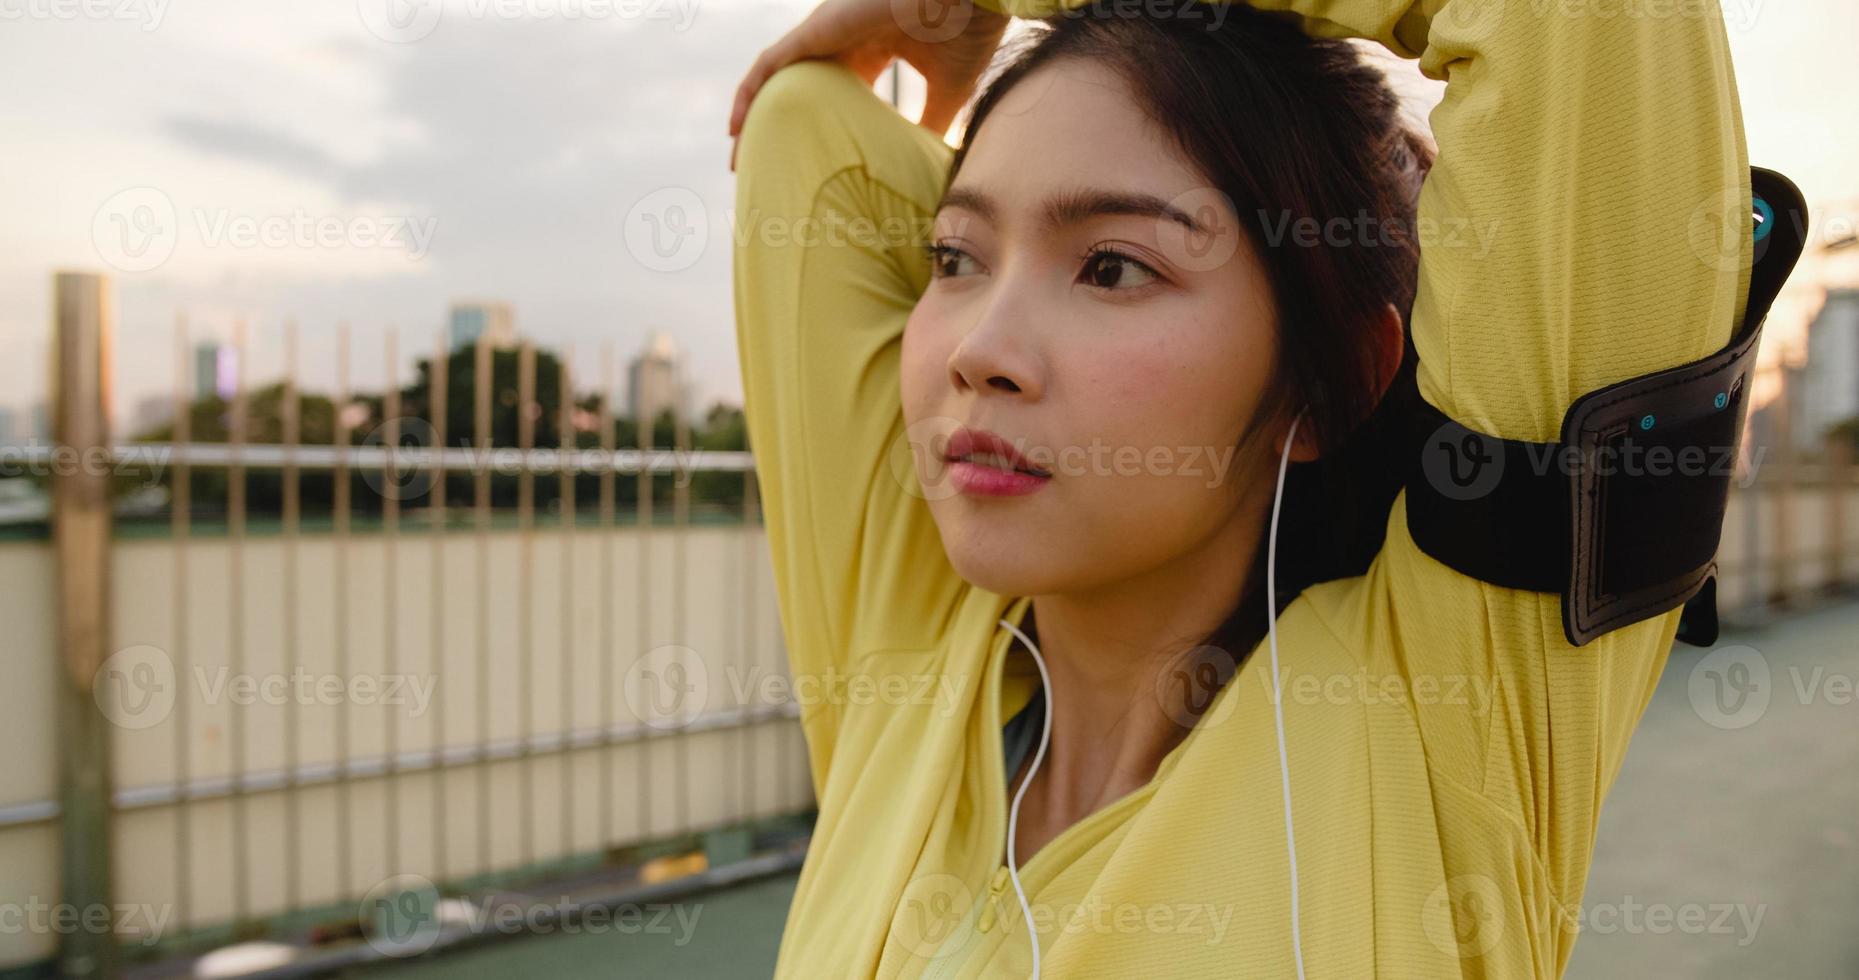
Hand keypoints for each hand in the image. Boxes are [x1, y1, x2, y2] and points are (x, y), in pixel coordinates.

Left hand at [729, 0, 1010, 170]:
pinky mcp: (816, 30)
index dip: (814, 125)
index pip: (829, 92)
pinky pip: (768, 63)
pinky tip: (735, 125)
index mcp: (871, 49)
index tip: (802, 160)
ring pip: (773, 78)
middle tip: (758, 167)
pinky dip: (749, 92)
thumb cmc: (965, 34)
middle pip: (794, 88)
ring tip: (737, 155)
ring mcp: (826, 32)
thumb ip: (931, 123)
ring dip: (752, 115)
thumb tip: (929, 162)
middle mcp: (843, 39)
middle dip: (773, 126)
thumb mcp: (946, 91)